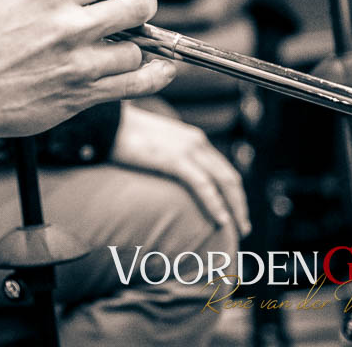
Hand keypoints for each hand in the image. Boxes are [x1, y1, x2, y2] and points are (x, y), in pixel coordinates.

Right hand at [0, 0, 173, 143]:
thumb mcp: (7, 1)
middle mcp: (72, 28)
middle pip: (137, 7)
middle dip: (142, 5)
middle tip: (138, 10)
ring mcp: (81, 64)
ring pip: (137, 49)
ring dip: (136, 46)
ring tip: (129, 46)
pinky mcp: (83, 95)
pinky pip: (134, 85)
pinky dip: (154, 76)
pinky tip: (162, 70)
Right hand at [110, 103, 250, 236]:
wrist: (107, 123)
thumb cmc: (124, 135)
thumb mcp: (156, 145)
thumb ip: (170, 157)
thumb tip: (173, 177)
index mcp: (193, 138)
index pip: (223, 168)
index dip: (233, 191)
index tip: (236, 210)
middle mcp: (196, 141)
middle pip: (229, 177)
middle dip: (240, 203)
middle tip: (243, 226)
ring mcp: (188, 149)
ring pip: (223, 182)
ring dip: (235, 208)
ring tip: (238, 228)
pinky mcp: (176, 159)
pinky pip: (203, 186)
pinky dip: (215, 204)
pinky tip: (220, 220)